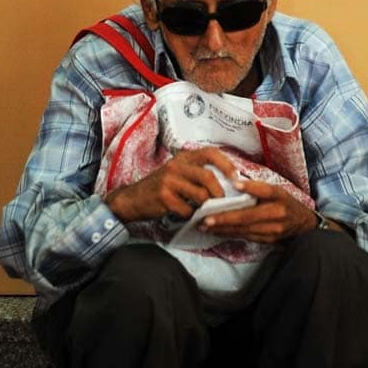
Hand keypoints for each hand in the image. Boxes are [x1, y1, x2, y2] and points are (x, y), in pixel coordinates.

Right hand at [106, 145, 235, 223]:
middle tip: (220, 202)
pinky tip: (184, 214)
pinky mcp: (164, 196)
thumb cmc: (160, 188)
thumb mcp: (177, 173)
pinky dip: (189, 215)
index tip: (235, 177)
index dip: (226, 164)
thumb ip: (197, 174)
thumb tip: (226, 183)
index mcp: (183, 158)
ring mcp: (169, 180)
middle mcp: (176, 166)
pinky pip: (187, 209)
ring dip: (204, 207)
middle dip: (218, 193)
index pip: (210, 153)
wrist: (132, 199)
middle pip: (208, 177)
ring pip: (200, 195)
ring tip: (200, 210)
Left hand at [199, 177, 316, 242]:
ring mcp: (271, 231)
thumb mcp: (277, 190)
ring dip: (223, 229)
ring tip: (205, 227)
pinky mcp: (267, 241)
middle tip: (204, 220)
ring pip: (243, 230)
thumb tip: (236, 183)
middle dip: (223, 220)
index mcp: (278, 199)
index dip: (245, 194)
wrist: (303, 225)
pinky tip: (218, 231)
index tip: (229, 191)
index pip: (261, 194)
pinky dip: (230, 234)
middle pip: (246, 218)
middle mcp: (275, 216)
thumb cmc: (286, 203)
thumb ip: (258, 187)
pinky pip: (246, 237)